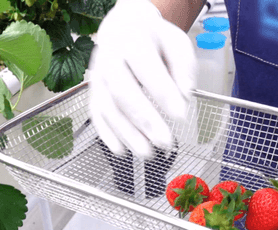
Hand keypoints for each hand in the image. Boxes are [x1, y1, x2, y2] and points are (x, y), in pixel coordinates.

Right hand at [89, 0, 195, 158]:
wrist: (123, 27)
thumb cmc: (154, 40)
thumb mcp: (177, 43)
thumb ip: (184, 68)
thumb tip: (185, 95)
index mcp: (133, 40)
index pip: (146, 67)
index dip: (163, 93)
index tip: (181, 115)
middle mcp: (110, 57)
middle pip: (122, 91)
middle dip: (144, 119)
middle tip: (165, 142)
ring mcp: (98, 76)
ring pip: (107, 107)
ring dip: (127, 134)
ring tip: (148, 154)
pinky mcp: (93, 92)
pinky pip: (96, 115)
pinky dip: (107, 135)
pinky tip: (121, 150)